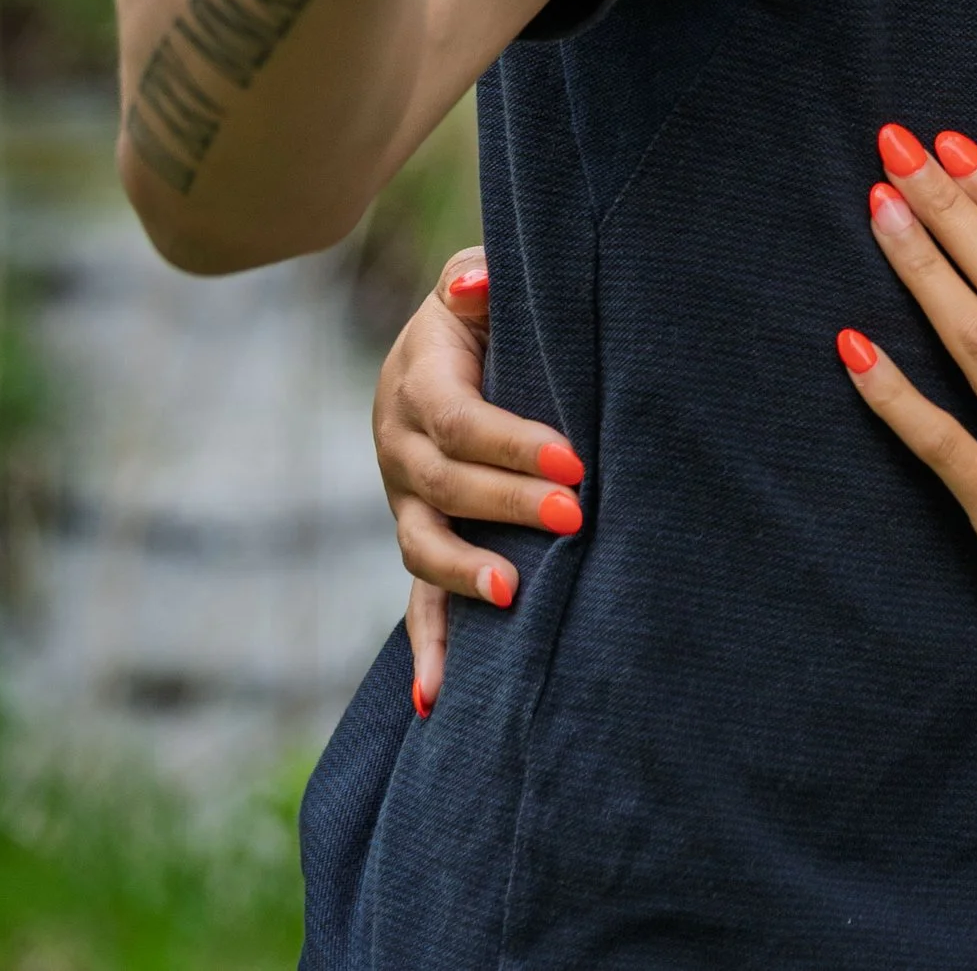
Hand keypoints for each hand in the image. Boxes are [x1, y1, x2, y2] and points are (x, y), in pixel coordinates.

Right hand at [375, 248, 587, 712]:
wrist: (446, 344)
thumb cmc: (481, 309)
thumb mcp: (475, 282)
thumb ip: (476, 279)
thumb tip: (472, 286)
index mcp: (416, 383)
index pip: (461, 423)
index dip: (513, 443)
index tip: (573, 459)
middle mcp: (399, 447)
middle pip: (446, 487)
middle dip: (510, 505)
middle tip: (577, 515)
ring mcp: (404, 501)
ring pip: (422, 546)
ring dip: (465, 576)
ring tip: (516, 592)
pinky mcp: (419, 537)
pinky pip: (416, 598)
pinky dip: (425, 648)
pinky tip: (434, 699)